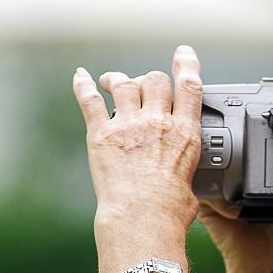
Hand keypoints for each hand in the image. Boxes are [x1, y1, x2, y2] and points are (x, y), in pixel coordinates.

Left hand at [72, 45, 203, 233]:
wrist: (142, 219)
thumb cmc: (169, 211)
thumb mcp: (192, 188)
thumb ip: (185, 176)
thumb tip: (186, 190)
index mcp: (184, 134)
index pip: (189, 87)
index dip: (186, 65)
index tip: (183, 54)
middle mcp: (157, 122)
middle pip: (155, 80)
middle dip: (150, 80)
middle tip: (145, 86)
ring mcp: (128, 125)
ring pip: (125, 84)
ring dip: (120, 79)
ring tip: (114, 81)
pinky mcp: (101, 134)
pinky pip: (90, 100)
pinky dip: (83, 85)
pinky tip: (80, 77)